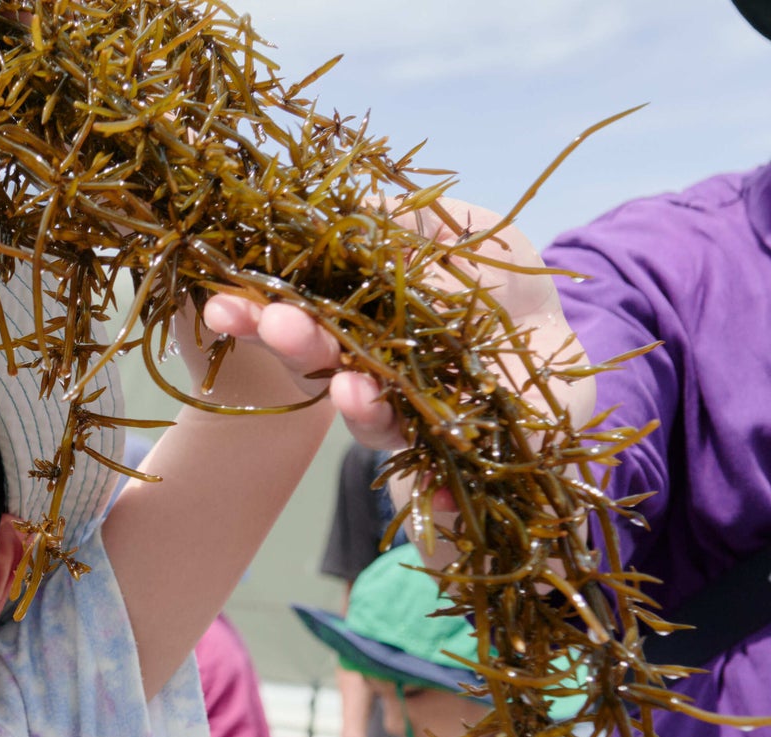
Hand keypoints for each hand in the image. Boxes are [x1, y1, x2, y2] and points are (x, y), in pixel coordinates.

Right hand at [194, 197, 590, 464]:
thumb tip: (349, 203)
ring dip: (354, 401)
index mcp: (358, 314)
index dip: (255, 305)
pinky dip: (434, 485)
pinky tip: (433, 491)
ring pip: (369, 410)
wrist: (557, 364)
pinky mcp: (445, 455)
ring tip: (347, 389)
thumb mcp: (470, 235)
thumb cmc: (505, 294)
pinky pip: (438, 467)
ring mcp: (405, 414)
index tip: (221, 301)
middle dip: (290, 342)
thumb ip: (410, 223)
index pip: (297, 307)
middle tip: (271, 324)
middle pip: (319, 358)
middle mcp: (368, 368)